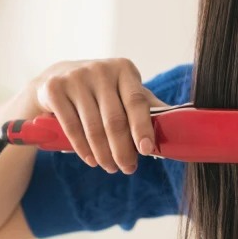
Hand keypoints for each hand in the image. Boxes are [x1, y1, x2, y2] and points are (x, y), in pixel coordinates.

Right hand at [32, 58, 167, 173]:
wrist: (57, 79)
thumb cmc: (103, 91)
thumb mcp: (126, 93)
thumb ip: (150, 109)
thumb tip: (183, 127)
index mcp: (124, 69)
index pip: (137, 102)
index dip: (143, 128)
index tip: (147, 151)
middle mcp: (100, 69)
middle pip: (114, 120)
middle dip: (123, 150)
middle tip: (128, 169)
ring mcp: (75, 77)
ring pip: (93, 127)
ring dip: (104, 154)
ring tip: (111, 167)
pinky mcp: (54, 89)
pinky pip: (72, 127)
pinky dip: (83, 149)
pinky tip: (92, 161)